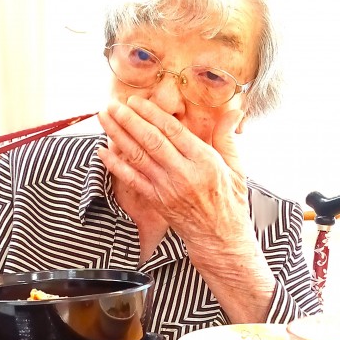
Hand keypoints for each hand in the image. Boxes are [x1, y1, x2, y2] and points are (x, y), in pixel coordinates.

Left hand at [97, 96, 247, 250]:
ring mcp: (166, 188)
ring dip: (118, 135)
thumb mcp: (236, 167)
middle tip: (113, 104)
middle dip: (129, 120)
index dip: (152, 113)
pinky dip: (115, 164)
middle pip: (151, 140)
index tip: (136, 100)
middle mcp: (183, 174)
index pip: (173, 130)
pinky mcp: (156, 201)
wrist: (219, 239)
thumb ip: (227, 137)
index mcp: (204, 161)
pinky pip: (131, 179)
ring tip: (104, 118)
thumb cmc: (229, 202)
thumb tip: (232, 111)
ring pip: (137, 156)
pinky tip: (102, 151)